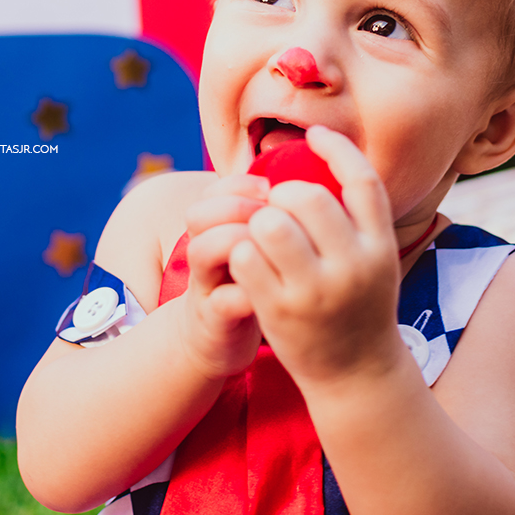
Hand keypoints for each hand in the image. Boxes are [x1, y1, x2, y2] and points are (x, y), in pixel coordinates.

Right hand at [177, 174, 268, 379]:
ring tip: (269, 250)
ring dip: (233, 242)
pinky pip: (221, 303)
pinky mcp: (214, 319)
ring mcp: (207, 284)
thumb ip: (277, 216)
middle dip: (235, 206)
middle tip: (269, 216)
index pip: (215, 190)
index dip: (239, 183)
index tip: (270, 188)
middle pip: (199, 213)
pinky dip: (242, 296)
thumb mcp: (261, 246)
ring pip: (200, 250)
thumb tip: (316, 177)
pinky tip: (268, 293)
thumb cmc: (254, 283)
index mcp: (219, 228)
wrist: (218, 337)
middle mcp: (208, 251)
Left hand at [229, 126, 402, 384]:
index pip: (363, 181)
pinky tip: (248, 260)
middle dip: (285, 193)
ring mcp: (315, 291)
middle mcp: (354, 267)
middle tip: (277, 207)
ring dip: (259, 220)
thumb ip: (356, 220)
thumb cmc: (358, 306)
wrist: (356, 376)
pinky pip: (246, 257)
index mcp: (381, 248)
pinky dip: (240, 250)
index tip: (315, 134)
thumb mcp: (374, 262)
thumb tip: (327, 153)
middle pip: (310, 196)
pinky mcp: (279, 311)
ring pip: (272, 223)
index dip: (337, 149)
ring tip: (262, 234)